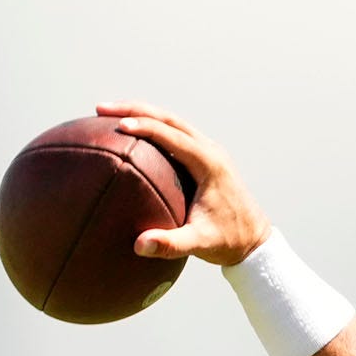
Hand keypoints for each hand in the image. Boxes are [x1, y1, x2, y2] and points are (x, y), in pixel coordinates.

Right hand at [98, 105, 269, 265]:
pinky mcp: (204, 160)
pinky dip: (151, 128)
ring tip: (108, 115)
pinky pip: (174, 135)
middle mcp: (210, 152)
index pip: (173, 135)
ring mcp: (208, 153)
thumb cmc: (228, 241)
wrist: (255, 242)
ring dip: (141, 115)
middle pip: (169, 120)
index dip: (145, 127)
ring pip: (172, 123)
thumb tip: (139, 245)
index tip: (117, 124)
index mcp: (210, 164)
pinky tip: (127, 136)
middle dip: (134, 110)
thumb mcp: (200, 244)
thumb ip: (171, 244)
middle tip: (101, 110)